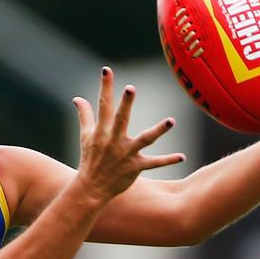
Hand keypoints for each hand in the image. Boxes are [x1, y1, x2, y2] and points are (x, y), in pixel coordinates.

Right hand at [72, 66, 184, 203]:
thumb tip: (77, 98)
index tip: (107, 70)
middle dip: (125, 104)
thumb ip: (84, 116)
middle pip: (121, 119)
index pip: (104, 105)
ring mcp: (126, 154)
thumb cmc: (90, 160)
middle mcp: (114, 140)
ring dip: (158, 131)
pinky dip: (167, 160)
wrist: (91, 188)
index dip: (105, 87)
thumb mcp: (86, 136)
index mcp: (102, 131)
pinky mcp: (135, 167)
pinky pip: (154, 163)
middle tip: (131, 88)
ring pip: (144, 140)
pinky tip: (182, 156)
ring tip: (171, 121)